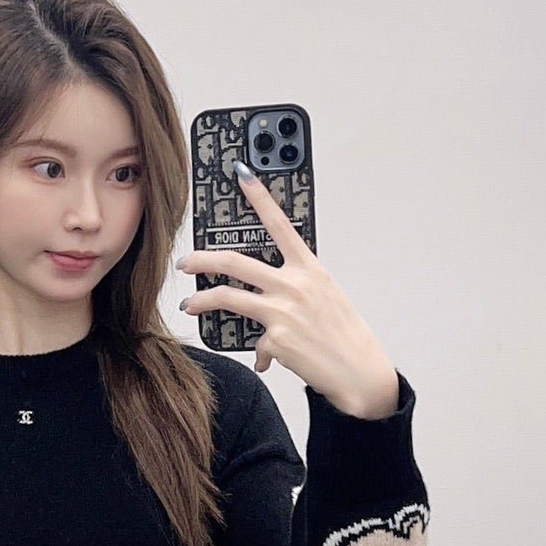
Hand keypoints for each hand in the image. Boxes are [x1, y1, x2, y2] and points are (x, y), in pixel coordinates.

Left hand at [176, 161, 400, 417]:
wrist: (359, 371)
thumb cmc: (344, 333)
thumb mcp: (325, 296)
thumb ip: (294, 285)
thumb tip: (265, 290)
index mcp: (310, 268)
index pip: (280, 223)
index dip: (259, 196)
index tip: (241, 173)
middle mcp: (294, 285)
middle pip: (235, 261)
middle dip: (202, 259)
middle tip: (186, 261)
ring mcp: (282, 312)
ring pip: (228, 296)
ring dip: (201, 300)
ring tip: (189, 304)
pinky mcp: (275, 339)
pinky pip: (254, 341)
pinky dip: (259, 352)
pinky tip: (265, 360)